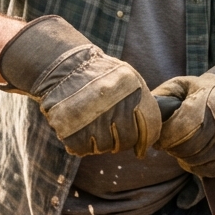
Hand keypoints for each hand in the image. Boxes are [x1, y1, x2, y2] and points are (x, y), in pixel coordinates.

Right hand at [0, 16, 159, 156]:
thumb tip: (145, 145)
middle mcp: (113, 106)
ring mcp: (91, 118)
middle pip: (126, 141)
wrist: (64, 65)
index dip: (145, 139)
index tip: (140, 144)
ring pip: (103, 147)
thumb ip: (143, 105)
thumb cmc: (100, 74)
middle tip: (110, 131)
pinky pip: (81, 149)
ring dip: (99, 141)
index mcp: (132, 92)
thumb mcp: (128, 79)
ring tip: (91, 123)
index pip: (150, 128)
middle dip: (121, 141)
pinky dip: (80, 143)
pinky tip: (78, 127)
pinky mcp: (69, 128)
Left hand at [154, 61, 214, 176]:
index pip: (178, 129)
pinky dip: (195, 165)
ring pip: (194, 160)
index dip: (163, 136)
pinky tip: (193, 153)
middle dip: (172, 146)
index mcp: (206, 102)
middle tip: (169, 140)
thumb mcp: (185, 85)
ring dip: (183, 155)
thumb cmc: (207, 94)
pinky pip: (206, 170)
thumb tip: (146, 110)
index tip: (159, 135)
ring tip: (183, 144)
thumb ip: (164, 95)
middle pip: (185, 147)